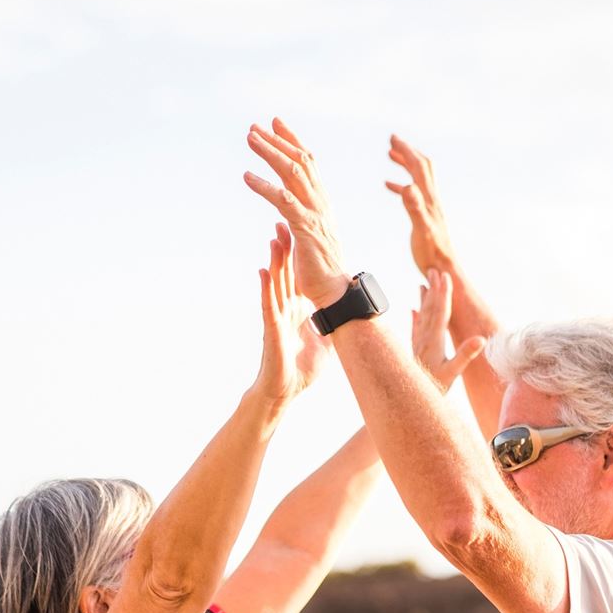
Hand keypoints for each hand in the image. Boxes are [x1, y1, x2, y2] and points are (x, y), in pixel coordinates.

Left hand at [244, 118, 350, 307]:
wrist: (335, 290)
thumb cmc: (320, 267)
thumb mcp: (309, 234)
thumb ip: (298, 217)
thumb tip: (283, 209)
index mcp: (322, 202)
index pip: (308, 163)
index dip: (291, 141)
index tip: (275, 124)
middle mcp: (321, 202)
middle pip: (300, 161)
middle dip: (277, 141)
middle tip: (255, 127)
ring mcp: (315, 213)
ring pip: (293, 174)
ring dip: (270, 154)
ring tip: (250, 139)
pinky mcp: (306, 228)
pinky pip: (284, 201)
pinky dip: (264, 186)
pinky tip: (247, 177)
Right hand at [253, 223, 330, 406]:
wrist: (284, 391)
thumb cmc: (301, 370)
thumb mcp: (325, 343)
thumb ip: (332, 325)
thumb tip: (349, 316)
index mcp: (298, 311)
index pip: (299, 277)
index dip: (300, 256)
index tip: (303, 234)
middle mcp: (286, 309)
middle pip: (285, 272)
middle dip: (286, 248)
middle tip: (284, 221)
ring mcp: (278, 318)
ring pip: (275, 283)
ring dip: (275, 261)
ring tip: (274, 237)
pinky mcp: (272, 330)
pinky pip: (268, 305)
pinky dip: (265, 288)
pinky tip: (262, 271)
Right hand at [386, 135, 455, 274]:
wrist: (442, 268)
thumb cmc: (431, 252)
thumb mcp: (421, 229)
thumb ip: (414, 207)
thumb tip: (407, 185)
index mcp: (429, 198)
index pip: (418, 167)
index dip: (406, 151)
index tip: (392, 139)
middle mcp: (431, 199)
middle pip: (421, 166)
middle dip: (408, 151)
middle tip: (392, 140)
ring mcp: (428, 207)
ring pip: (417, 178)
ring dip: (405, 163)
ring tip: (391, 155)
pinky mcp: (424, 216)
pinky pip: (412, 194)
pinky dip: (400, 185)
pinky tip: (390, 186)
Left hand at [412, 268, 485, 391]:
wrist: (411, 401)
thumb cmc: (435, 388)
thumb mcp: (452, 373)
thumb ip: (465, 355)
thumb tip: (482, 339)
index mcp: (434, 340)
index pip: (440, 311)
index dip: (444, 293)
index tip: (445, 276)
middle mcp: (424, 338)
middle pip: (429, 308)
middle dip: (433, 289)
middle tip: (433, 270)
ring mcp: (418, 344)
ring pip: (421, 316)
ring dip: (423, 300)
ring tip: (422, 284)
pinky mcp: (415, 351)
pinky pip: (415, 330)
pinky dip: (415, 318)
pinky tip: (412, 311)